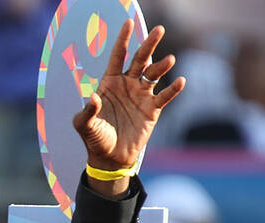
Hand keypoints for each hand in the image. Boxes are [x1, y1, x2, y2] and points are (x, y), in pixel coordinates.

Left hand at [73, 20, 184, 171]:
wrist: (110, 157)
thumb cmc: (94, 138)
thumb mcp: (84, 125)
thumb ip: (87, 111)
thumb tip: (92, 98)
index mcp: (109, 82)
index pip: (117, 56)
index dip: (123, 40)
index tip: (128, 22)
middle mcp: (127, 84)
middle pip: (140, 59)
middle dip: (149, 44)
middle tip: (160, 29)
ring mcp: (141, 95)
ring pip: (154, 74)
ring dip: (162, 66)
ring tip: (169, 60)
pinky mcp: (153, 109)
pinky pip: (164, 96)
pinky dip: (173, 89)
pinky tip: (180, 81)